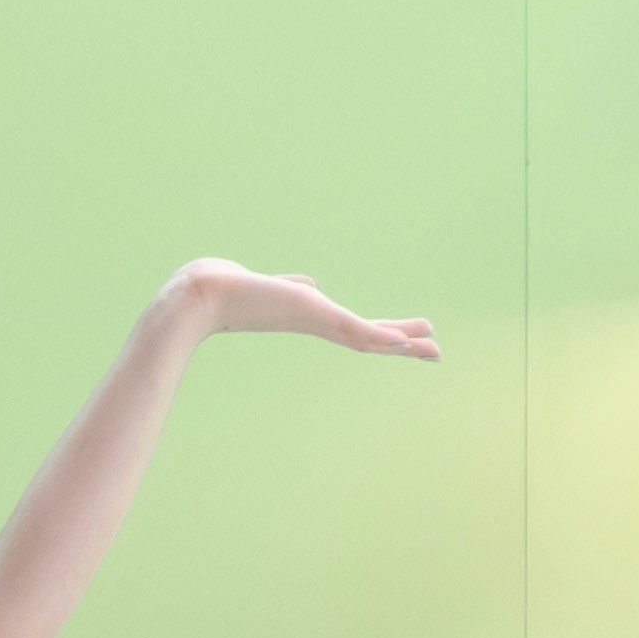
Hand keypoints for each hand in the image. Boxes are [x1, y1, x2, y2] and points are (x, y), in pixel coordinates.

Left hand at [158, 259, 436, 363]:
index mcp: (311, 317)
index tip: (408, 340)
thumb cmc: (227, 289)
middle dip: (402, 345)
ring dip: (400, 343)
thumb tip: (307, 284)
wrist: (202, 295)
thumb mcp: (271, 284)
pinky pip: (351, 329)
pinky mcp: (309, 313)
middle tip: (436, 353)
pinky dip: (377, 336)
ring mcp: (312, 320)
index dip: (383, 335)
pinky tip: (401, 342)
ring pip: (365, 337)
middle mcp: (314, 323)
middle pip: (367, 338)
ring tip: (431, 348)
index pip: (355, 328)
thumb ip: (293, 286)